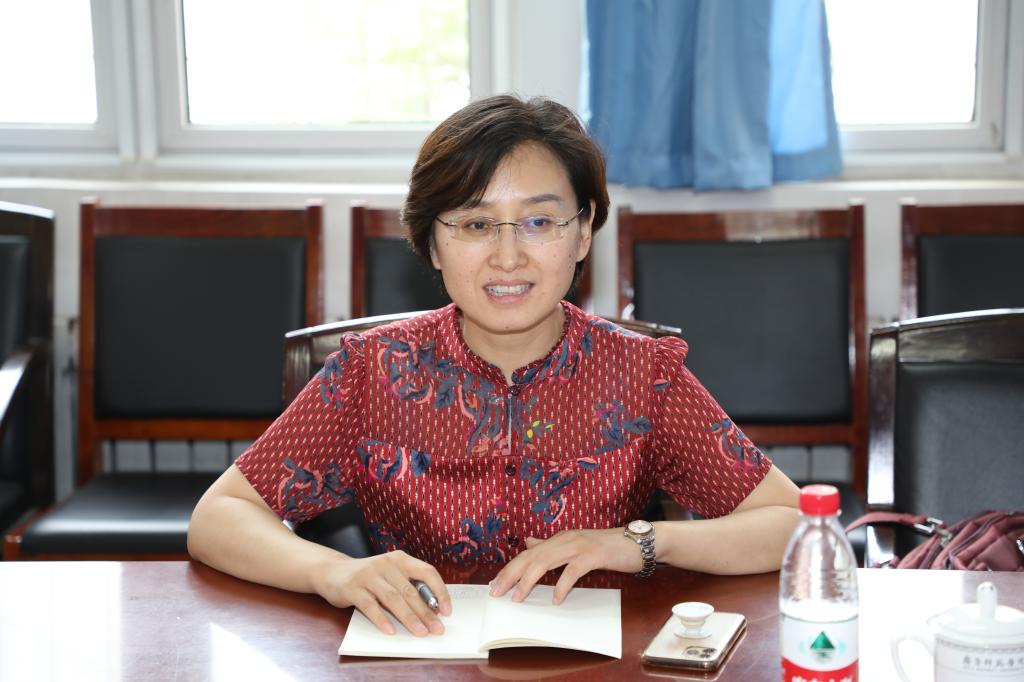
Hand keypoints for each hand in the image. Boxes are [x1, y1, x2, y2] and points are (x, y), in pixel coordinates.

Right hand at [313, 550, 451, 636]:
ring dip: (408, 618)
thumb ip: (408, 586)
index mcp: (400, 559)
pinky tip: (391, 631)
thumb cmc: (368, 577)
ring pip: (393, 598)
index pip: (427, 572)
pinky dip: (382, 619)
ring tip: (420, 632)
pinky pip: (370, 605)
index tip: (447, 611)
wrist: (332, 571)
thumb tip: (432, 610)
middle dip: (426, 612)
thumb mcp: (390, 575)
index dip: (439, 591)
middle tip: (437, 629)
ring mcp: (368, 574)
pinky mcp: (352, 587)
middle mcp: (386, 563)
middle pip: (411, 590)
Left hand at [489, 528, 641, 604]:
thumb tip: (528, 542)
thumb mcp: (575, 545)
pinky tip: (556, 599)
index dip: (510, 569)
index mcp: (559, 539)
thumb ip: (551, 545)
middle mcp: (565, 539)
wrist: (637, 542)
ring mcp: (579, 545)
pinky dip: (562, 585)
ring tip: (517, 597)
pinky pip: (573, 571)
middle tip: (497, 592)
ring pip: (546, 561)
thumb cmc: (607, 547)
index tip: (495, 585)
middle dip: (511, 575)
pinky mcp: (594, 554)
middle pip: (531, 557)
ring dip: (529, 580)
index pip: (528, 554)